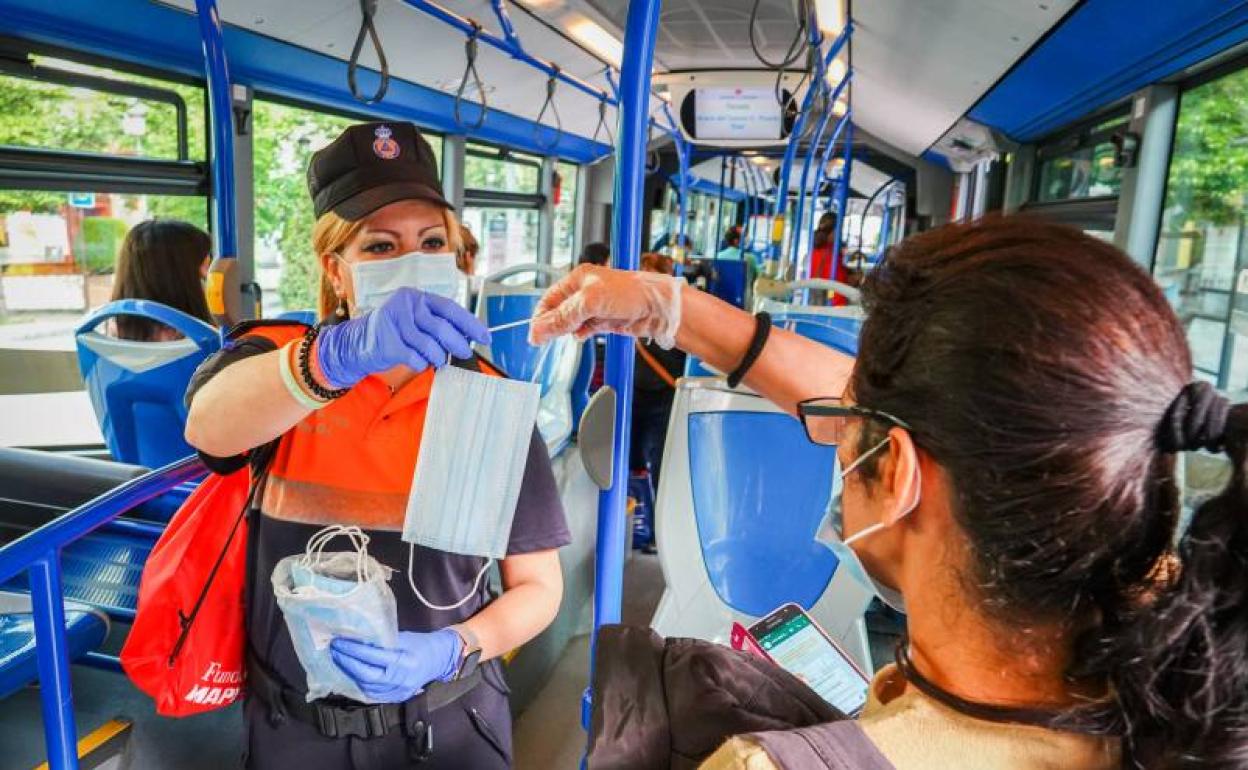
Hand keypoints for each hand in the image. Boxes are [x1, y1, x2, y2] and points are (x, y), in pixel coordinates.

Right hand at [316, 288, 490, 388]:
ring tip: (437, 359)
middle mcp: (406, 305)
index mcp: (417, 297)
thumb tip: (467, 338)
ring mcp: (395, 322)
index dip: (470, 323)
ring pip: (429, 344)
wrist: (357, 343)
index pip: (450, 308)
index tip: (485, 336)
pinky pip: (414, 358)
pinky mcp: (387, 341)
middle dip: (457, 343)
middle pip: (441, 327)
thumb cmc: (393, 333)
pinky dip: (421, 364)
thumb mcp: (416, 322)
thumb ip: (438, 325)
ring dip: (438, 356)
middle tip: (464, 353)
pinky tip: (418, 362)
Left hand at [330, 629, 462, 702]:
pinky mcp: (396, 698)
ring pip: (367, 687)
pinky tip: (351, 672)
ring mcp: (398, 692)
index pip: (373, 657)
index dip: (354, 650)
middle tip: (334, 650)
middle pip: (366, 675)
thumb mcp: (402, 637)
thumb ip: (381, 640)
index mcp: (405, 661)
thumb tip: (356, 637)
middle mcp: (401, 680)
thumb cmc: (421, 643)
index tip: (339, 642)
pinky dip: (358, 682)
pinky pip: (372, 693)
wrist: (440, 659)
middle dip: (347, 663)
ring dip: (350, 673)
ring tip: (339, 659)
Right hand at [529, 265, 682, 348]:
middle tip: (545, 340)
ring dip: (567, 330)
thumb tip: (539, 329)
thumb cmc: (632, 293)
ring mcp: (595, 307)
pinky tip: (582, 336)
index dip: (541, 316)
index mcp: (579, 278)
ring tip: (570, 334)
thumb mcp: (590, 302)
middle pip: (559, 311)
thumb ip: (563, 317)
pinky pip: (584, 330)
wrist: (658, 308)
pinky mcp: (604, 321)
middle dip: (553, 325)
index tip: (535, 333)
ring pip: (571, 322)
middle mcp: (585, 291)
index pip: (550, 298)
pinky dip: (581, 335)